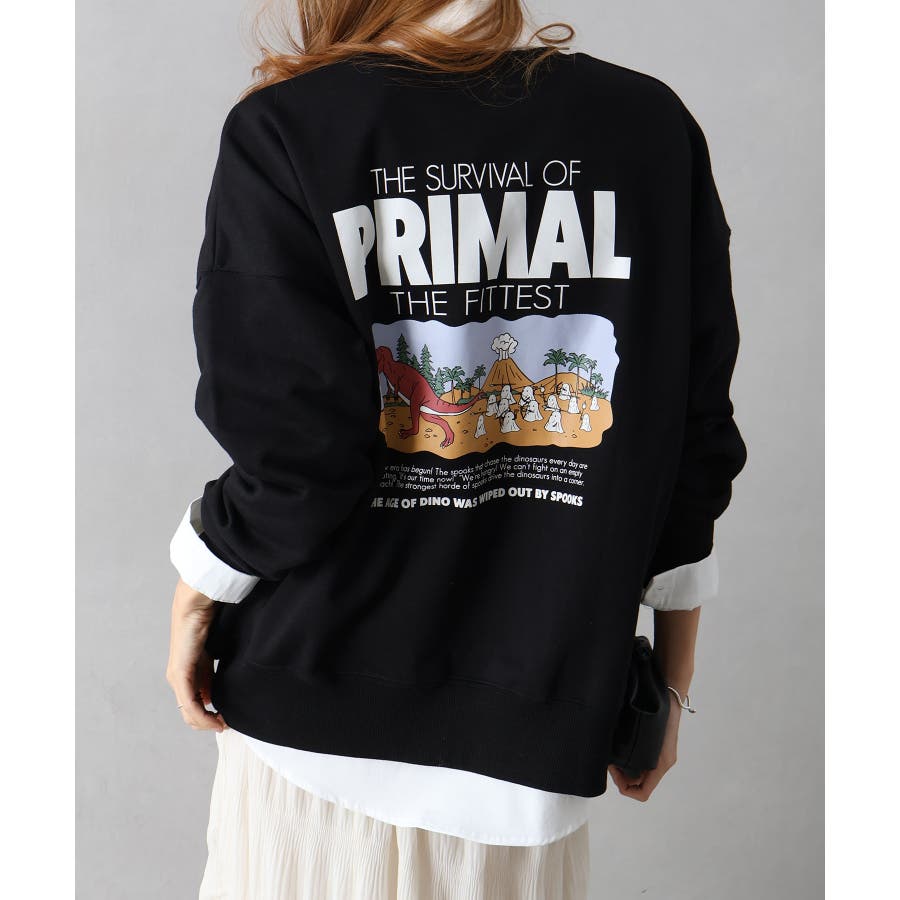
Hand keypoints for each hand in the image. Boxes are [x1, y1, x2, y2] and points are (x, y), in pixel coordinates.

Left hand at [165, 578, 226, 731]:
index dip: (207, 717)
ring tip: (222, 723)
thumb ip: (208, 677)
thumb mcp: (208, 658)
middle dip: (207, 723)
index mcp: (184, 675)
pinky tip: (214, 718)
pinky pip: (191, 704)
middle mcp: (176, 679)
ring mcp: (177, 679)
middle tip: (225, 725)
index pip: (192, 705)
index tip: (225, 720)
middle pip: (189, 714)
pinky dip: (203, 715)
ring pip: (189, 713)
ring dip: (206, 722)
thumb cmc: (203, 626)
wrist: (194, 609)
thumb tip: (210, 698)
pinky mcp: (181, 675)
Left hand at [607, 698, 680, 801]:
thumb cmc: (662, 712)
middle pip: (638, 784)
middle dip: (621, 778)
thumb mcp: (648, 734)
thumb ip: (637, 751)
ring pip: (638, 774)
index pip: (643, 792)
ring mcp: (659, 755)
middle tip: (608, 762)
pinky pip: (640, 762)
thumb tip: (614, 763)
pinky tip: (618, 747)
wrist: (670, 696)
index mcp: (661, 764)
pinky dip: (628, 760)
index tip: (613, 771)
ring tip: (611, 755)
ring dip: (624, 769)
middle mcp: (661, 763)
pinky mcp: (654, 746)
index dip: (625, 788)